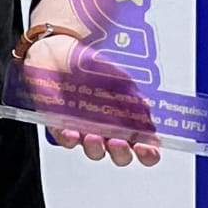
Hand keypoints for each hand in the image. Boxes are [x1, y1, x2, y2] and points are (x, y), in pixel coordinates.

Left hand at [24, 37, 161, 168]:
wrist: (59, 52)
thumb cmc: (91, 65)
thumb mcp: (120, 79)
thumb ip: (134, 98)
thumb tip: (147, 112)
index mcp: (126, 120)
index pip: (142, 145)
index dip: (148, 153)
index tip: (145, 147)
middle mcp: (108, 129)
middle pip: (120, 155)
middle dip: (121, 153)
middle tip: (118, 141)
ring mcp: (85, 130)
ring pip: (95, 152)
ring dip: (97, 148)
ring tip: (94, 135)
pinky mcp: (60, 126)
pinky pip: (66, 140)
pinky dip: (70, 139)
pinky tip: (72, 132)